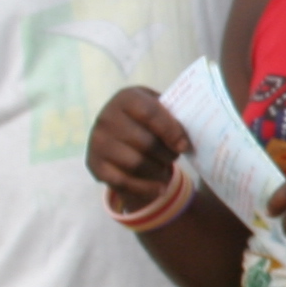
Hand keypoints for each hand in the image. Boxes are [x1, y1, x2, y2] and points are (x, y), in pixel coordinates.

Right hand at [86, 84, 191, 211]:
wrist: (117, 132)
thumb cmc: (147, 119)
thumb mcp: (158, 108)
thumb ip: (172, 115)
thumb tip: (191, 132)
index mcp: (126, 98)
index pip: (149, 113)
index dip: (171, 131)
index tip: (184, 146)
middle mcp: (106, 118)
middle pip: (145, 142)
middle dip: (166, 154)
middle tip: (174, 157)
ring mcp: (98, 142)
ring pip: (136, 164)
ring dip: (158, 171)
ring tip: (165, 169)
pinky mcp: (94, 164)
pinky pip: (123, 182)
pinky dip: (146, 188)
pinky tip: (160, 188)